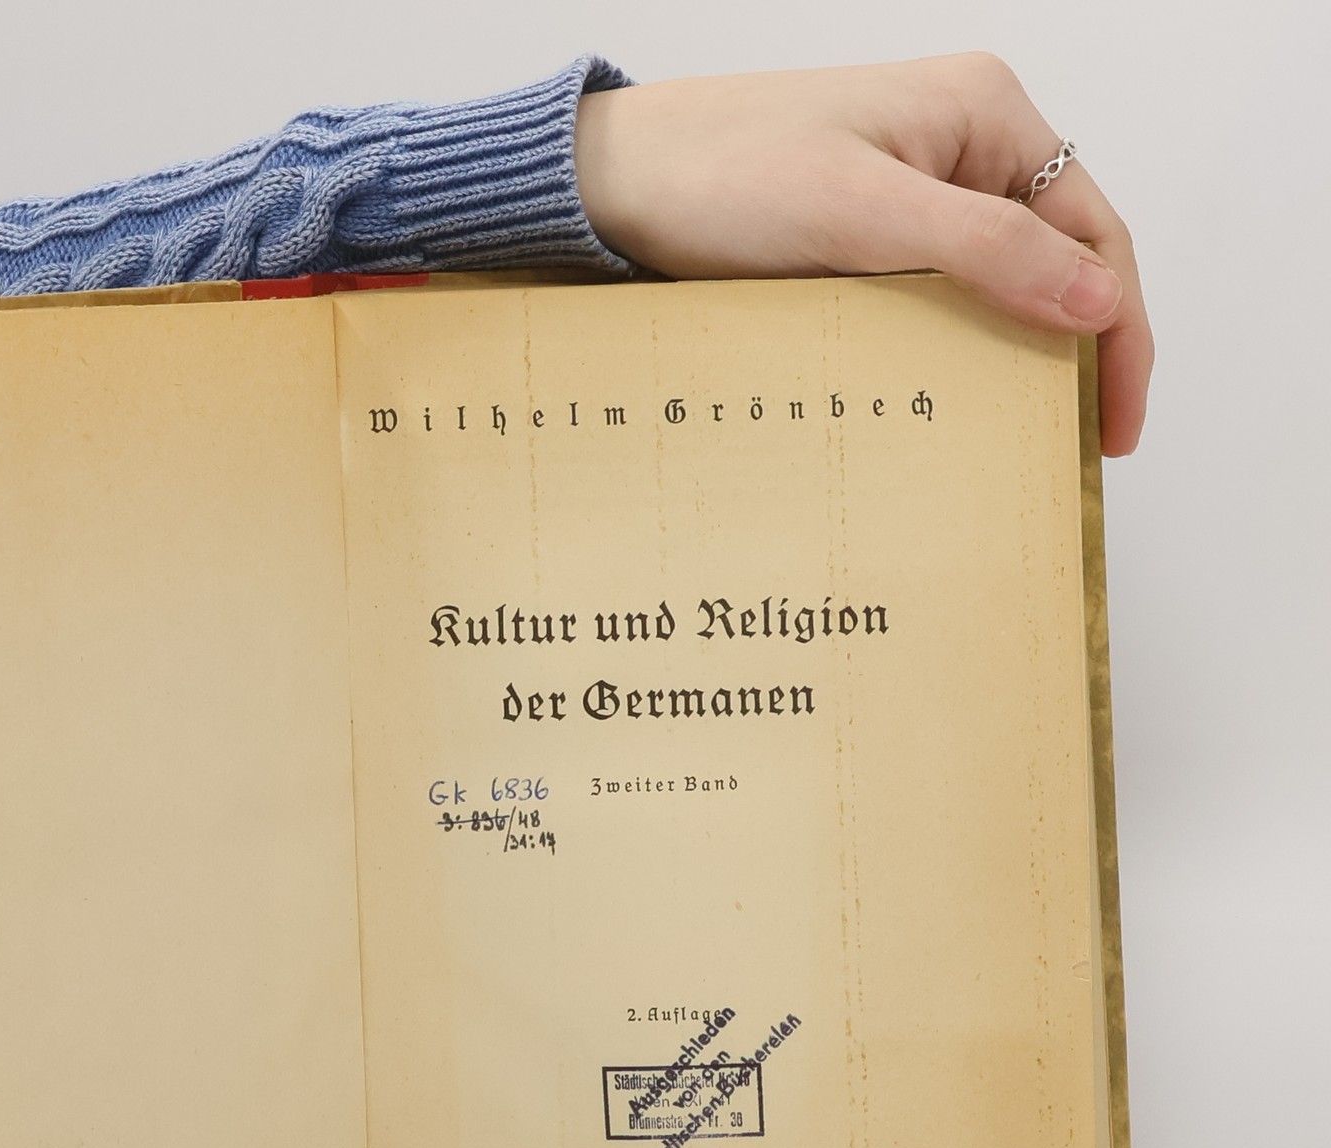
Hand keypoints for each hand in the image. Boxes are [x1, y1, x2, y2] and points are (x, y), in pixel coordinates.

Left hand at [575, 53, 1151, 454]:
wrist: (611, 186)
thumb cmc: (723, 173)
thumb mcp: (863, 211)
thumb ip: (986, 252)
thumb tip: (1098, 301)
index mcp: (984, 115)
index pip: (1092, 230)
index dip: (1116, 330)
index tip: (1108, 428)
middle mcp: (959, 150)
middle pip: (1052, 263)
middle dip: (1070, 352)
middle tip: (1068, 452)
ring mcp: (908, 198)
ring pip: (990, 291)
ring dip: (1007, 362)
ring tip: (1013, 446)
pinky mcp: (857, 243)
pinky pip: (927, 305)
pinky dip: (945, 357)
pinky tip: (943, 411)